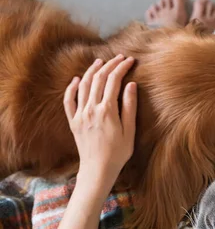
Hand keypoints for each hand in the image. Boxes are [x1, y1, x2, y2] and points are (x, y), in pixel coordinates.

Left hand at [64, 55, 136, 192]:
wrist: (97, 169)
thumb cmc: (118, 153)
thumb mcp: (130, 131)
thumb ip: (129, 107)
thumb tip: (131, 85)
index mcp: (107, 110)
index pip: (114, 80)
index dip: (122, 68)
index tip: (129, 61)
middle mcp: (91, 109)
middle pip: (99, 79)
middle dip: (110, 65)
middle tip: (119, 58)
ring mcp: (80, 114)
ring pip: (83, 85)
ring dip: (91, 71)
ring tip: (99, 62)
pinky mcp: (73, 121)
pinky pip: (69, 101)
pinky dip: (71, 88)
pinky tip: (76, 80)